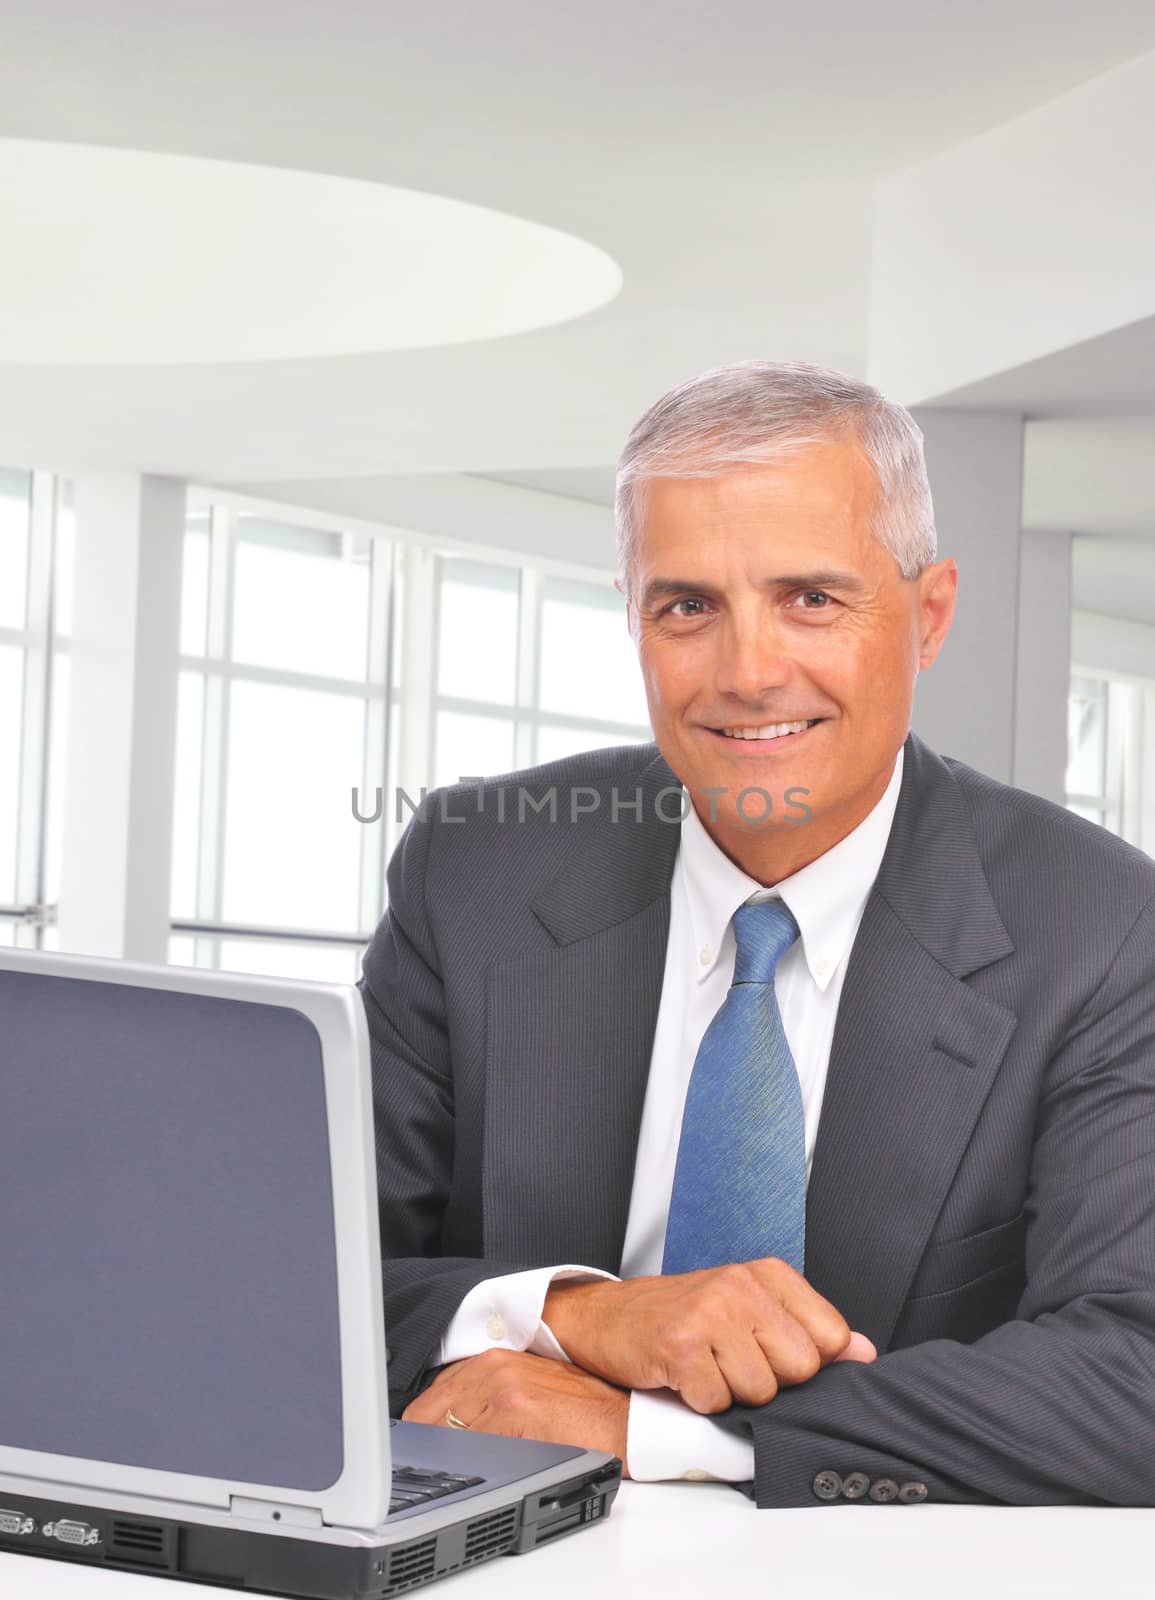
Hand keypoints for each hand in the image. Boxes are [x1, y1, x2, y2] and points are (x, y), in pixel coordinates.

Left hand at [402, 1350, 630, 1470]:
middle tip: (434, 1465)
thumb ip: (487, 1394)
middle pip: (426, 1413)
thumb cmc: (585, 1410)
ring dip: (442, 1459)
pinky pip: (468, 1449)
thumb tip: (448, 1422)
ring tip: (454, 1474)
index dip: (423, 1426)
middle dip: (425, 1444)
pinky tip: (479, 1474)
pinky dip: (465, 1466)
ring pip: (441, 1434)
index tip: (422, 1445)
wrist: (626, 1422)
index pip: (430, 1394)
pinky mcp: (515, 1414)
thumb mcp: (528, 1389)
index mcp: (493, 1358)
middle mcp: (494, 1367)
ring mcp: (502, 1389)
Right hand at [544, 1260, 876, 1413]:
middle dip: (769, 1381)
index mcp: (767, 1274)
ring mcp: (710, 1313)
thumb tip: (864, 1352)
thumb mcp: (750, 1309)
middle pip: (800, 1368)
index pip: (831, 1336)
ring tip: (705, 1365)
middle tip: (732, 1360)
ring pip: (760, 1392)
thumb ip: (807, 1329)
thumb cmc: (682, 1316)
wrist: (607, 1318)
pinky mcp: (681, 1345)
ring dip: (730, 1393)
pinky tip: (683, 1375)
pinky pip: (717, 1402)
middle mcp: (741, 1285)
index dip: (805, 1361)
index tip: (772, 1354)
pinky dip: (699, 1401)